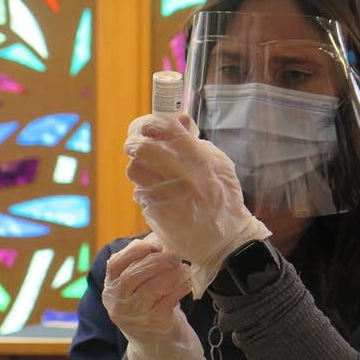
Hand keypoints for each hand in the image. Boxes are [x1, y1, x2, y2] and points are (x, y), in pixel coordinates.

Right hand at [103, 234, 206, 359]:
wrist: (157, 344)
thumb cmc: (148, 304)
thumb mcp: (136, 284)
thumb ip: (142, 261)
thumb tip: (159, 237)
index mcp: (110, 288)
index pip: (114, 265)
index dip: (134, 251)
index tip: (154, 245)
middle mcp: (118, 303)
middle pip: (132, 276)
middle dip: (156, 261)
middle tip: (174, 254)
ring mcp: (135, 316)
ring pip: (152, 288)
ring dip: (171, 273)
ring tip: (182, 267)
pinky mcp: (155, 325)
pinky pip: (169, 300)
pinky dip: (180, 288)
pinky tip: (187, 282)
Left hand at [125, 114, 270, 296]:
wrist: (225, 241)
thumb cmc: (224, 199)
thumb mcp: (220, 165)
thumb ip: (197, 142)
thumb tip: (179, 118)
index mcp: (199, 159)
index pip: (166, 128)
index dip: (149, 122)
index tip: (145, 126)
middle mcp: (181, 175)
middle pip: (142, 147)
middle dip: (133, 141)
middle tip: (134, 143)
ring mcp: (167, 195)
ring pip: (134, 170)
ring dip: (137, 167)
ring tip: (147, 170)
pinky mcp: (156, 213)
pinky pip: (140, 193)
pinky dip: (144, 190)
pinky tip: (157, 193)